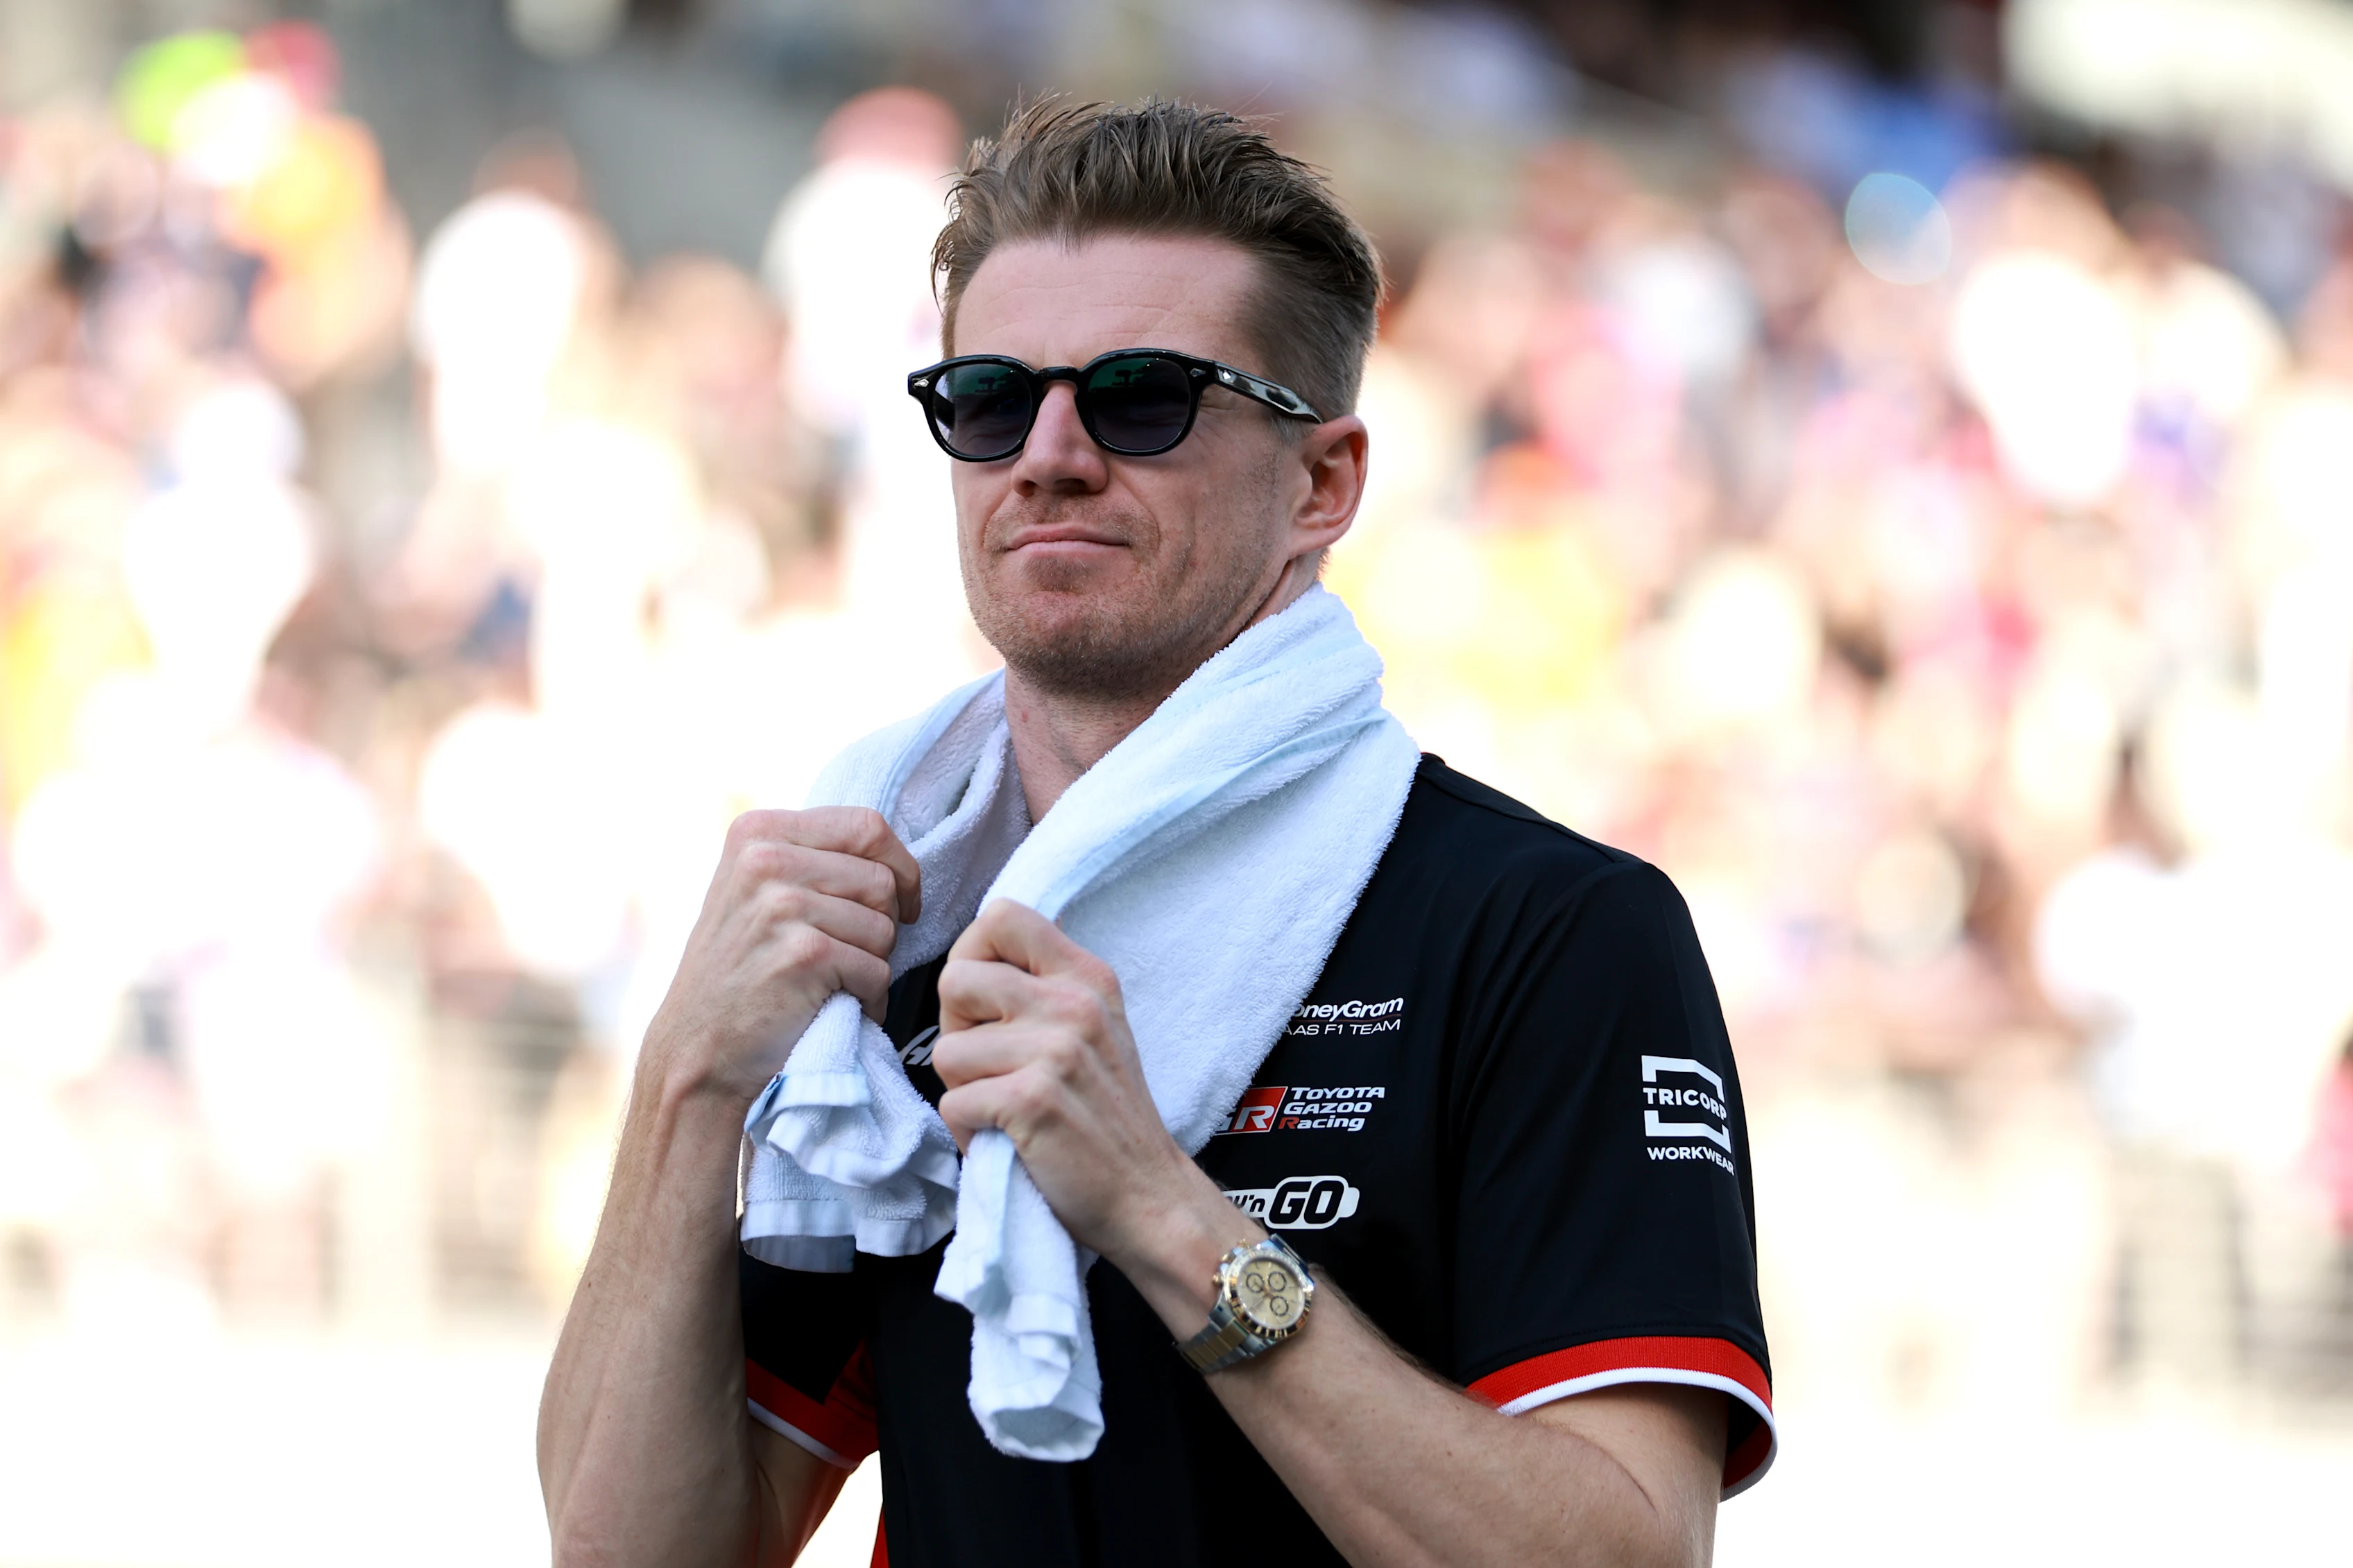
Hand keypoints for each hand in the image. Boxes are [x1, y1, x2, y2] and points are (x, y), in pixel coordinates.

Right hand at [642, 808, 920, 1104]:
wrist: (698, 1046)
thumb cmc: (740, 970)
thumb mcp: (755, 888)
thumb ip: (808, 856)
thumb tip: (889, 847)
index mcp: (759, 831)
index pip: (867, 826)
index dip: (900, 866)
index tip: (901, 900)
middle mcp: (766, 860)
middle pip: (881, 881)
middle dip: (884, 924)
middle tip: (848, 954)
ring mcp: (783, 906)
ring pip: (884, 928)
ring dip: (873, 964)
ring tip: (832, 982)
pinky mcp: (805, 954)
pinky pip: (878, 971)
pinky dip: (869, 999)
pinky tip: (833, 1007)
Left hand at [932, 900, 1220, 1269]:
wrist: (1150, 1196)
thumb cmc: (1109, 1118)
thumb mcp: (1097, 1028)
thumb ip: (1046, 988)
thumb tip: (973, 961)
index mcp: (1086, 977)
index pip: (1001, 916)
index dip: (971, 954)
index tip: (983, 1002)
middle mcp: (1073, 1004)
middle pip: (955, 980)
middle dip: (956, 1029)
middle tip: (990, 1067)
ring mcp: (1054, 1051)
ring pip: (946, 1051)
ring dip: (963, 1090)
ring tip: (1003, 1110)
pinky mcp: (1031, 1101)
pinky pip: (952, 1104)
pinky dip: (967, 1132)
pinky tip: (1003, 1140)